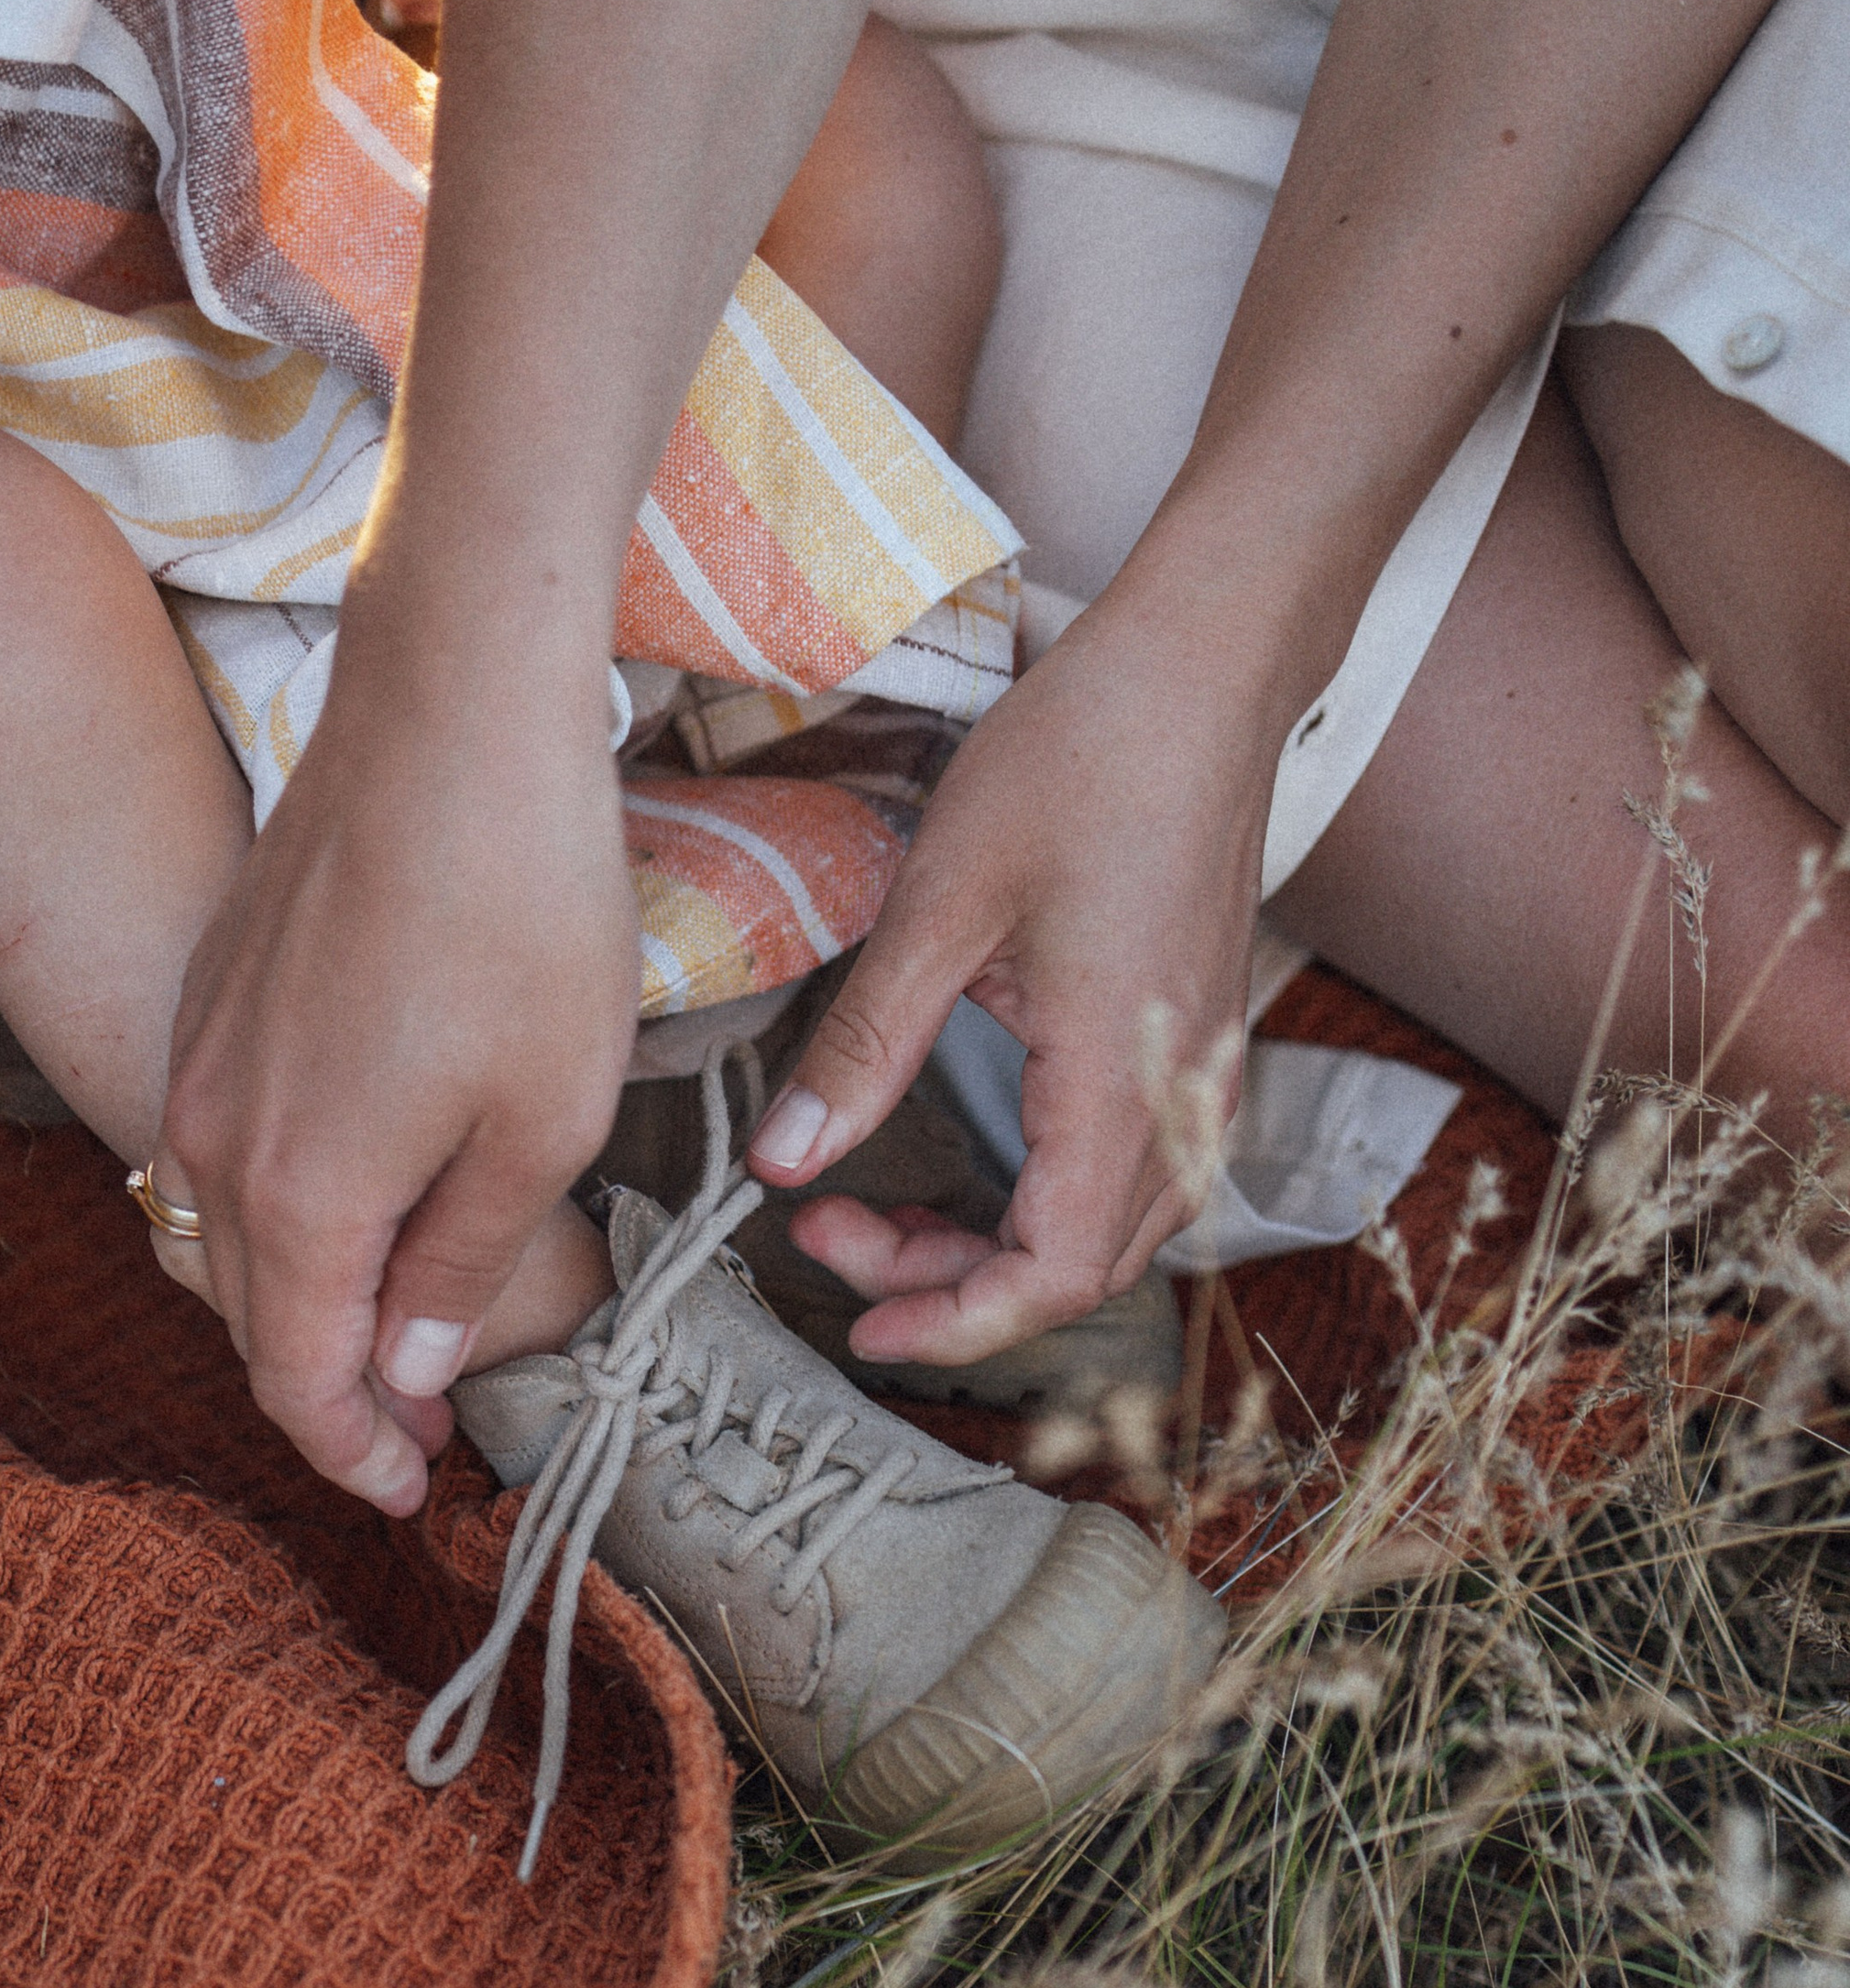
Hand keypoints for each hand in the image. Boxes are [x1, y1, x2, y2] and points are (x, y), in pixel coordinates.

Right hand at [151, 639, 639, 1510]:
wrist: (450, 711)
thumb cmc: (521, 914)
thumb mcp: (538, 1126)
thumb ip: (459, 1266)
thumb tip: (404, 1372)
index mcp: (299, 1198)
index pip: (301, 1381)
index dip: (357, 1456)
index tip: (417, 1493)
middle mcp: (214, 1140)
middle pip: (257, 1318)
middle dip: (335, 1393)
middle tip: (418, 1437)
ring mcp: (202, 1058)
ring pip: (235, 1231)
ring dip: (309, 1299)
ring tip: (395, 1332)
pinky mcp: (218, 990)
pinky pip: (231, 1144)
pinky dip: (288, 1206)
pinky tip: (361, 1199)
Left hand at [745, 588, 1281, 1361]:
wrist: (1205, 665)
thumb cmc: (1086, 757)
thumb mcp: (942, 905)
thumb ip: (864, 1049)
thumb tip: (783, 1160)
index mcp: (1119, 1084)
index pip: (1046, 1275)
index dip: (948, 1323)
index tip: (855, 1323)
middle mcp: (1181, 1101)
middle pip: (1073, 1269)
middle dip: (948, 1283)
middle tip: (835, 1233)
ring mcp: (1200, 1075)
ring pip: (1108, 1231)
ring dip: (996, 1246)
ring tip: (888, 1209)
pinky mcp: (1197, 1044)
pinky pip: (1133, 1173)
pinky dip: (1046, 1199)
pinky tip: (975, 1161)